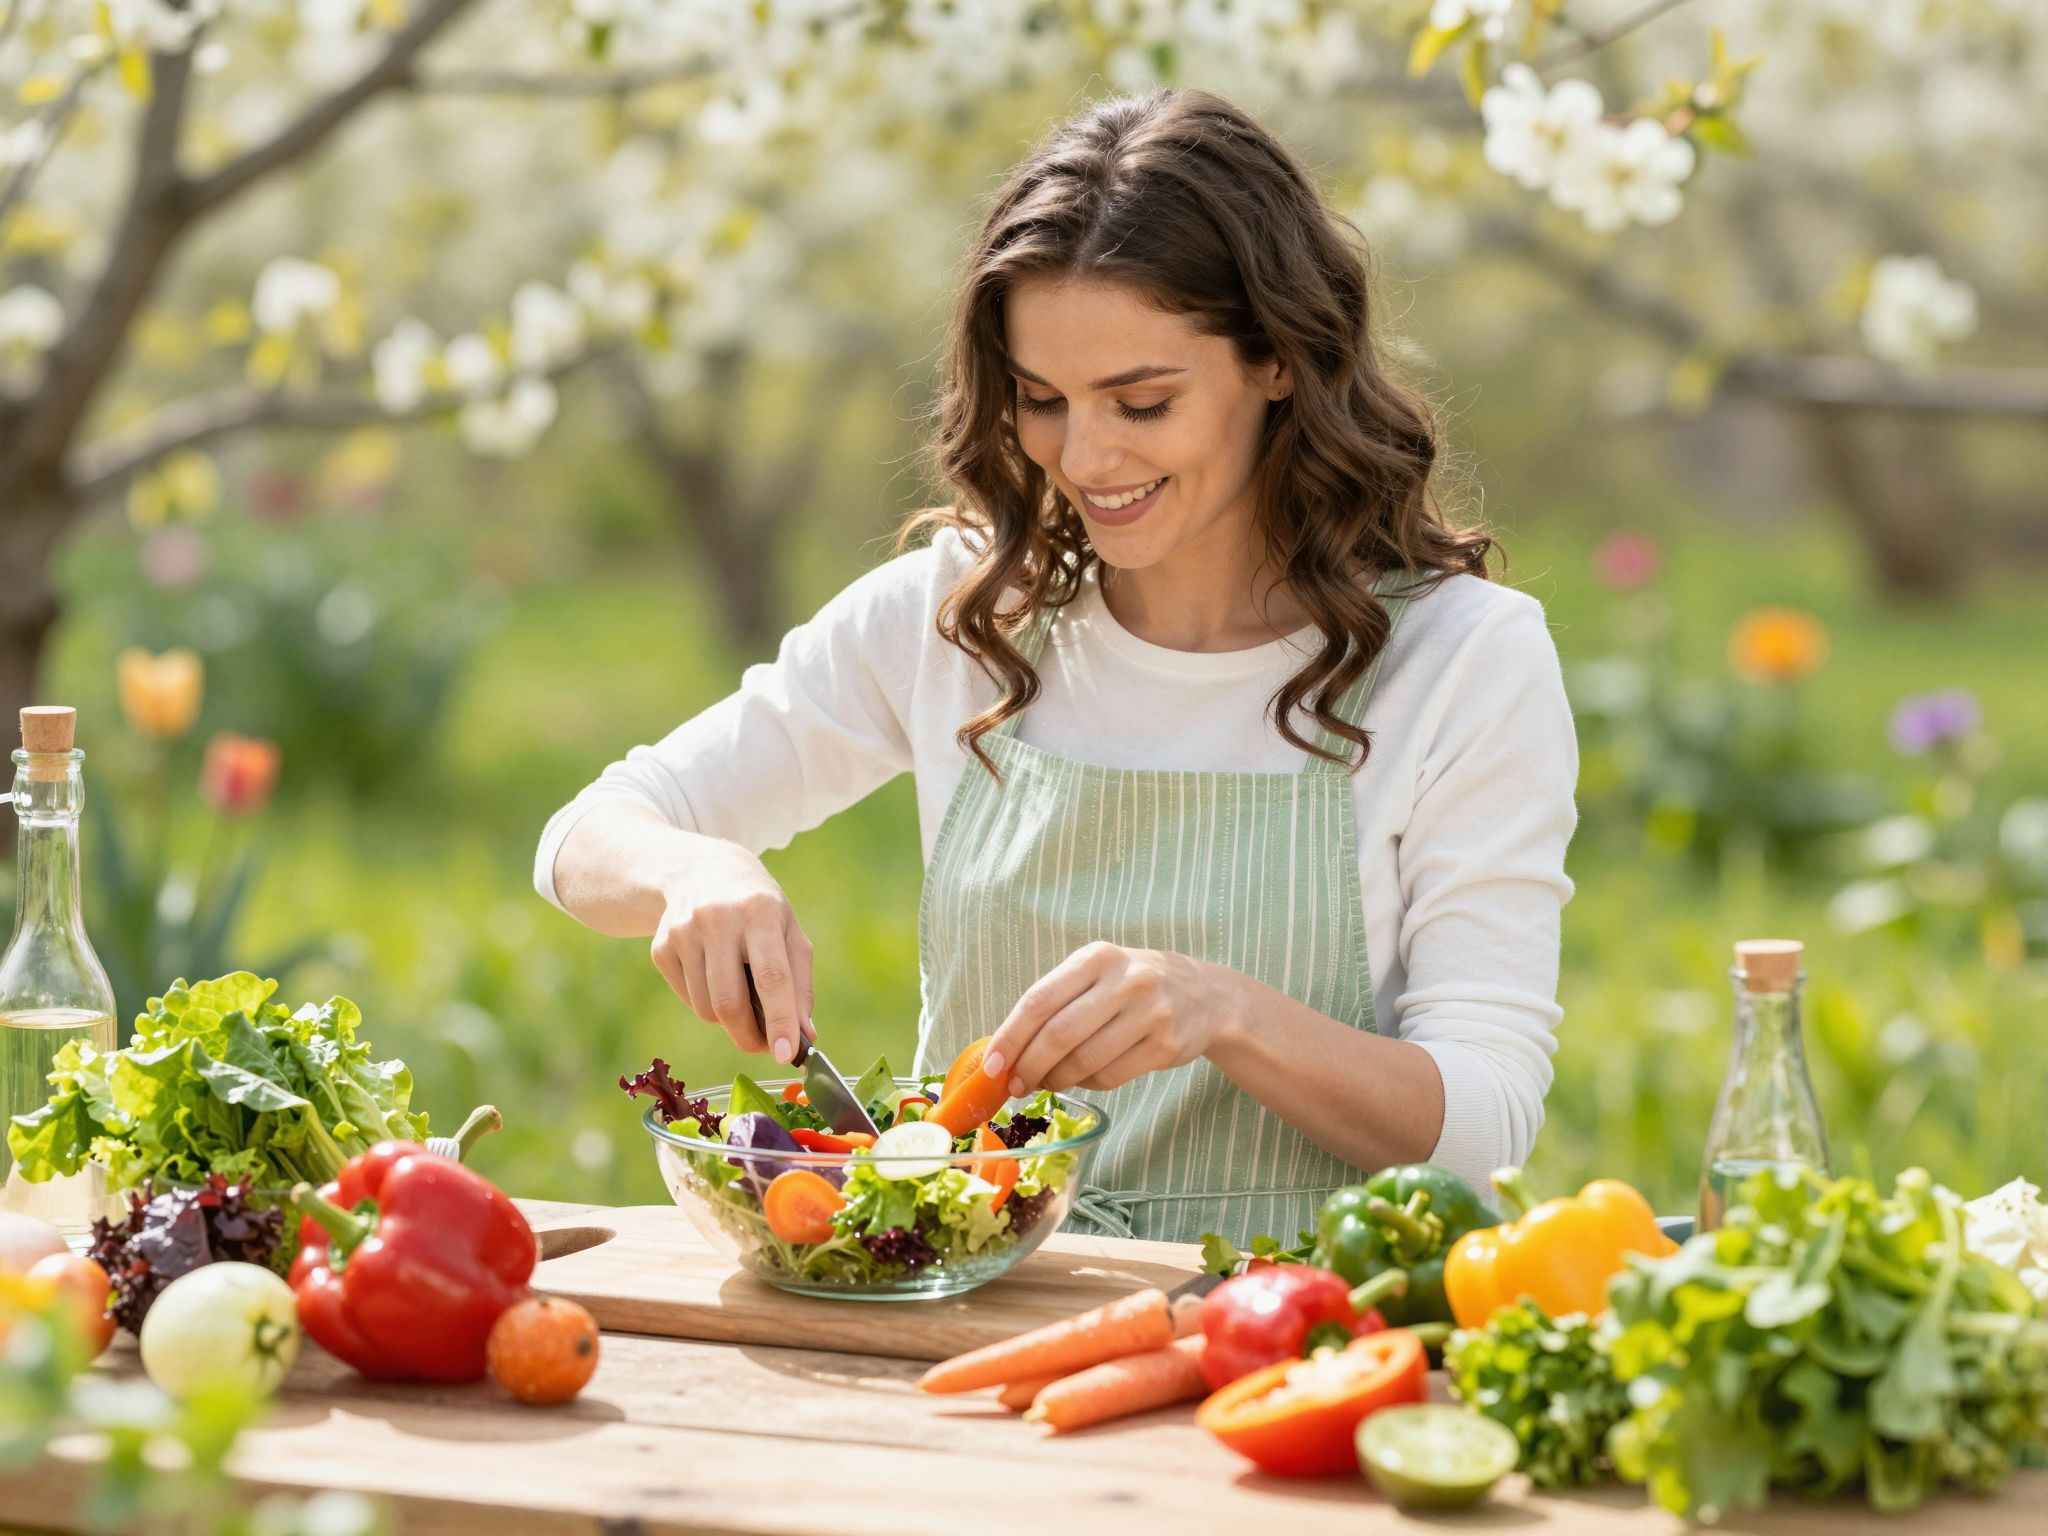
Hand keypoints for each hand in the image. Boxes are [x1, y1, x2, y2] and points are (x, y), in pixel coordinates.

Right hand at [649, 838, 813, 1062]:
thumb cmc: (757, 908)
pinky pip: (688, 999)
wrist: (699, 869)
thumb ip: (800, 984)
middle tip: (766, 1046)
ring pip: (707, 1008)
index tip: (786, 1055)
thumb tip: (804, 1037)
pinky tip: (715, 975)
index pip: (771, 976)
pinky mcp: (661, 946)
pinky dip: (707, 1002)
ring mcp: (683, 932)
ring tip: (743, 995)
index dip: (780, 1020)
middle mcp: (717, 918)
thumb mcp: (789, 931)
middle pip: (730, 1002)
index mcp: (759, 911)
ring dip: (730, 1020)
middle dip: (750, 1036)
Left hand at [981, 941, 1240, 1096]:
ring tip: (1048, 1082)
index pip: (1039, 1001)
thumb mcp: (1098, 973)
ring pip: (1084, 1061)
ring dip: (1057, 1080)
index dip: (1011, 1037)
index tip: (993, 1065)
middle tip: (1015, 1085)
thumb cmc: (1133, 986)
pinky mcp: (1165, 1045)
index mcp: (1096, 958)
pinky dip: (1088, 1083)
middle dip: (1029, 1066)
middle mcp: (1125, 981)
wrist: (1205, 996)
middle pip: (1059, 1035)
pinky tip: (1084, 1077)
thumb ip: (1056, 1002)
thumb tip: (1006, 1049)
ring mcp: (1149, 1014)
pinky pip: (1110, 1076)